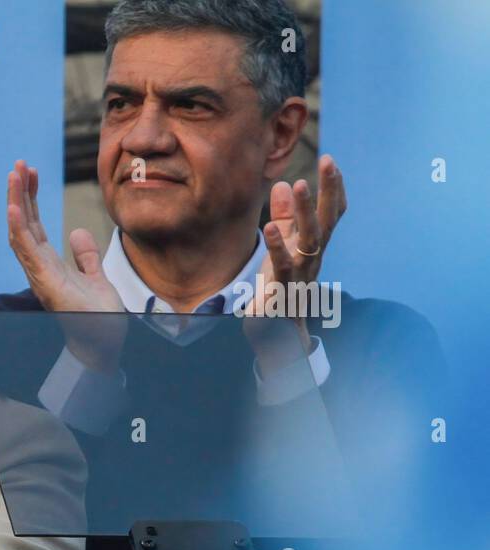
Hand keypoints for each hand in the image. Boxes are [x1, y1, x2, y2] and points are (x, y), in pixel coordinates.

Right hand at [7, 160, 127, 373]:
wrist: (104, 346)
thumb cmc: (98, 320)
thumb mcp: (96, 278)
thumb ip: (86, 256)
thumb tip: (79, 232)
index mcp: (49, 266)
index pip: (34, 226)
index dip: (30, 199)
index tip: (30, 173)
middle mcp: (39, 270)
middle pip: (24, 225)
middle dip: (20, 194)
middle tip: (18, 165)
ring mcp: (40, 277)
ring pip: (20, 234)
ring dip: (15, 203)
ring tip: (14, 175)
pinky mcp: (47, 284)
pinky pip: (27, 253)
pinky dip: (19, 229)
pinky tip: (15, 207)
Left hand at [243, 154, 347, 372]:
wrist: (276, 332)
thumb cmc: (279, 287)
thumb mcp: (280, 247)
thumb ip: (283, 218)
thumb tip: (281, 185)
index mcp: (314, 247)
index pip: (332, 215)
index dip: (334, 190)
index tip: (332, 162)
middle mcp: (313, 259)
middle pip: (327, 221)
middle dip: (329, 191)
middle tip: (329, 162)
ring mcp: (301, 274)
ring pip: (309, 239)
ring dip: (305, 211)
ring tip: (300, 184)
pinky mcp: (282, 289)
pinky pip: (282, 264)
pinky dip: (276, 245)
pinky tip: (268, 226)